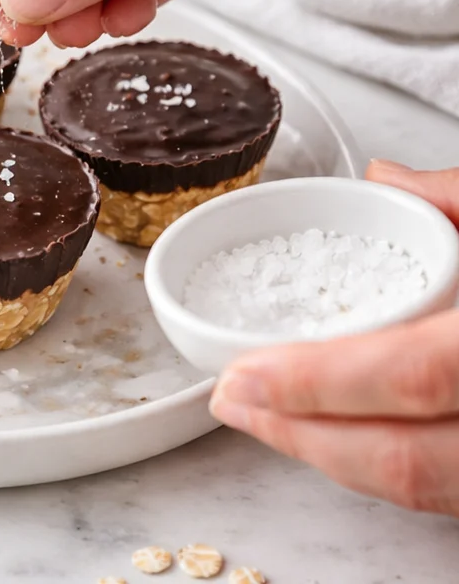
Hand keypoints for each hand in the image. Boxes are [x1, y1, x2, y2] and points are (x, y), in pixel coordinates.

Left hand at [209, 161, 458, 515]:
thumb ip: (458, 198)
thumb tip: (386, 177)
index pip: (414, 375)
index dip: (321, 381)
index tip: (244, 372)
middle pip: (404, 457)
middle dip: (302, 435)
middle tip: (228, 400)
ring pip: (422, 487)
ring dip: (331, 456)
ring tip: (260, 415)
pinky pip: (444, 488)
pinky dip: (380, 462)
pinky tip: (329, 433)